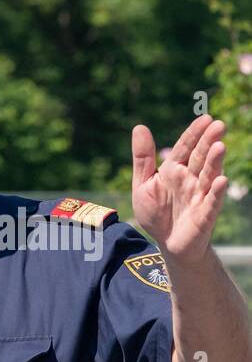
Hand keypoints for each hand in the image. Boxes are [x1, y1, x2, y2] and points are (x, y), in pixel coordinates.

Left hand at [131, 115, 227, 260]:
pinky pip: (212, 201)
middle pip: (200, 157)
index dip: (194, 134)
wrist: (166, 243)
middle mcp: (191, 179)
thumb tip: (139, 126)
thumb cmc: (157, 212)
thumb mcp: (143, 184)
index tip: (205, 118)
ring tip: (219, 146)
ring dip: (214, 162)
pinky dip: (216, 192)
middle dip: (208, 142)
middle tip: (218, 125)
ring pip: (209, 175)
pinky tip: (221, 180)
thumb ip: (142, 158)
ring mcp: (200, 195)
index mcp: (175, 170)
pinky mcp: (205, 214)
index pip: (185, 148)